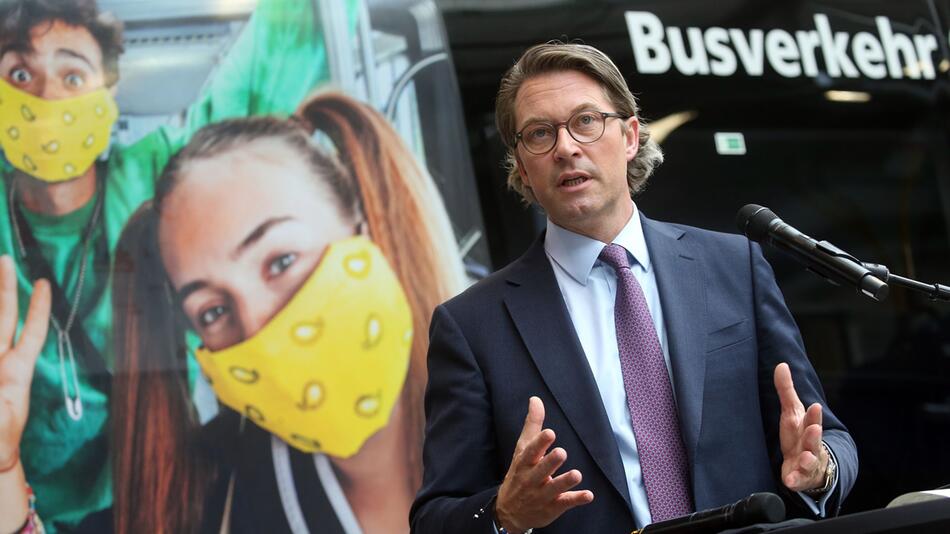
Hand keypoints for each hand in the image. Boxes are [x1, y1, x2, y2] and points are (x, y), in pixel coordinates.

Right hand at [0, 256, 49, 471]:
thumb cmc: (1, 436)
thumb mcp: (3, 416)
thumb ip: (1, 393)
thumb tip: (0, 371)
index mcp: (16, 373)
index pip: (30, 333)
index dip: (37, 310)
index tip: (44, 283)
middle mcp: (0, 363)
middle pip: (1, 318)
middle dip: (3, 289)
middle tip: (5, 258)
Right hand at [495, 396, 592, 532]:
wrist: (509, 512)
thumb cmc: (519, 474)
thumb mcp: (522, 449)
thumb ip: (532, 425)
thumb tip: (536, 399)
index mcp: (524, 462)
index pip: (530, 451)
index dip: (540, 443)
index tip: (550, 433)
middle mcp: (531, 479)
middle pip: (541, 470)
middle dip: (550, 462)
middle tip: (561, 452)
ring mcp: (542, 494)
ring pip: (554, 488)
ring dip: (565, 482)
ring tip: (577, 474)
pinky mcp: (552, 507)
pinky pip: (564, 503)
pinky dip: (576, 499)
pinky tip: (588, 495)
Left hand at [774, 362, 828, 491]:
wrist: (810, 466)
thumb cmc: (799, 435)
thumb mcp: (792, 413)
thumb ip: (786, 391)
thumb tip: (781, 364)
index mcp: (807, 428)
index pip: (811, 420)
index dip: (813, 415)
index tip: (814, 406)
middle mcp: (810, 445)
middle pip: (813, 440)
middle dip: (814, 435)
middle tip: (814, 428)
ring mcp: (807, 463)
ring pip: (809, 462)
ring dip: (808, 459)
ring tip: (804, 457)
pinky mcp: (800, 477)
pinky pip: (798, 480)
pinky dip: (794, 480)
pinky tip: (789, 480)